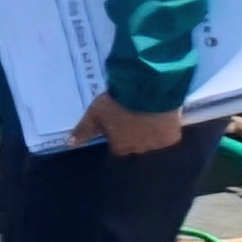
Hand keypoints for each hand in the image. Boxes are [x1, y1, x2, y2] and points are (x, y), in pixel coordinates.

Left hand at [70, 93, 187, 156]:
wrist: (148, 91)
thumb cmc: (118, 103)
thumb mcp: (95, 114)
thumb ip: (84, 130)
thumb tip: (69, 144)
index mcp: (120, 147)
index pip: (118, 150)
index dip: (117, 140)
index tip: (118, 129)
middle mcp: (138, 151)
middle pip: (135, 148)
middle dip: (133, 138)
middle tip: (134, 122)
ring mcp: (157, 145)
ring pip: (152, 144)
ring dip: (150, 135)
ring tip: (149, 120)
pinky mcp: (172, 137)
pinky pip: (169, 138)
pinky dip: (166, 132)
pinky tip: (164, 121)